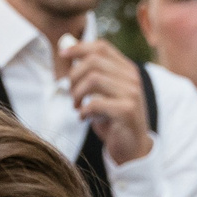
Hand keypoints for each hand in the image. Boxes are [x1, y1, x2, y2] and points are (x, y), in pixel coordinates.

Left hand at [63, 37, 150, 165]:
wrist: (133, 148)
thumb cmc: (113, 120)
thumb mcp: (102, 93)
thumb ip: (91, 73)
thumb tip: (67, 50)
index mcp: (127, 69)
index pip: (101, 47)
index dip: (79, 48)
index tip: (63, 55)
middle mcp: (132, 78)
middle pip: (93, 61)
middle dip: (74, 76)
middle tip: (71, 94)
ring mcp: (131, 93)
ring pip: (93, 79)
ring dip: (77, 93)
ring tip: (76, 106)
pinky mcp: (127, 111)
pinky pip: (96, 102)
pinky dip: (84, 110)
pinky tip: (84, 117)